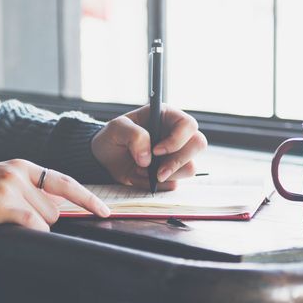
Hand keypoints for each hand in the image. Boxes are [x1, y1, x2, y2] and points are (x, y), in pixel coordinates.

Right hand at [0, 159, 110, 230]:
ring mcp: (8, 188)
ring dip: (31, 228)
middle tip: (13, 217)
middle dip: (41, 220)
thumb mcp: (3, 182)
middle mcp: (18, 173)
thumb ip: (30, 190)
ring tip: (3, 220)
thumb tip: (58, 210)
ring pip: (44, 220)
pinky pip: (32, 225)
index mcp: (22, 166)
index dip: (87, 197)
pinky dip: (30, 233)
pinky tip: (10, 230)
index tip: (105, 211)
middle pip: (54, 209)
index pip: (64, 182)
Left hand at [91, 104, 207, 189]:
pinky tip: (140, 177)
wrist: (104, 159)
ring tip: (140, 171)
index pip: (188, 124)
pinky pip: (174, 184)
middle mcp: (176, 135)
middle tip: (157, 171)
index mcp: (167, 117)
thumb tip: (148, 158)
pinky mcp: (171, 173)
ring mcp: (176, 155)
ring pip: (190, 168)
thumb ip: (134, 136)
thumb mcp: (116, 129)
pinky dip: (156, 185)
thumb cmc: (112, 137)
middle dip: (178, 161)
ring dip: (164, 175)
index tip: (156, 151)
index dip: (177, 139)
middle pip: (198, 145)